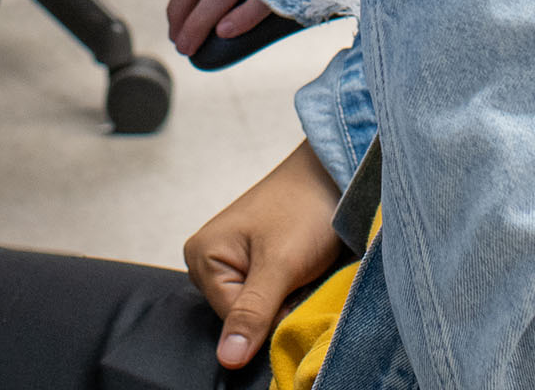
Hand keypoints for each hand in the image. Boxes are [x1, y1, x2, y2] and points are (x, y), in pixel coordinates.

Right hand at [185, 142, 345, 372]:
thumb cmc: (304, 208)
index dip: (270, 315)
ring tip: (302, 269)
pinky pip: (269, 297)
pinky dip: (290, 291)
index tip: (294, 285)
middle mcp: (209, 261)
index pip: (232, 321)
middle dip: (278, 307)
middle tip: (299, 274)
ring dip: (287, 300)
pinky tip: (302, 270)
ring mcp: (231, 262)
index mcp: (201, 257)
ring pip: (260, 310)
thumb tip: (227, 359)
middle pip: (244, 318)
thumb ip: (252, 312)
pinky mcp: (254, 263)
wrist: (333, 174)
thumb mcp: (280, 264)